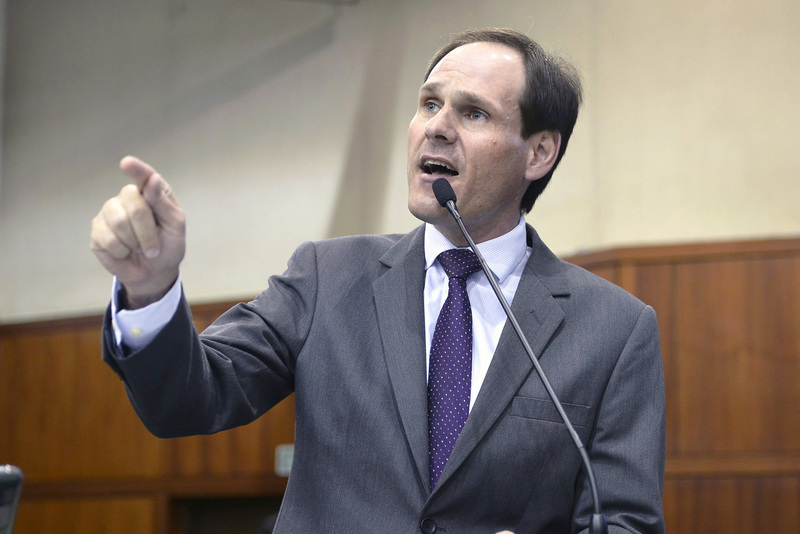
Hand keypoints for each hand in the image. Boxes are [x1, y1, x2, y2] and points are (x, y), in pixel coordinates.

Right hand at [90, 156, 185, 307]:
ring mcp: (109, 213)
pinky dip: (122, 251)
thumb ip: (163, 203)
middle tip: (154, 247)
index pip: (143, 176)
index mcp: (150, 192)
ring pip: (119, 221)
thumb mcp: (175, 226)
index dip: (136, 170)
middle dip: (146, 229)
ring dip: (135, 242)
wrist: (154, 272)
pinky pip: (108, 239)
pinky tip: (125, 252)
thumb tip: (152, 179)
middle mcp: (127, 198)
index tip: (127, 164)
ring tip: (140, 248)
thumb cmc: (168, 245)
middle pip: (132, 201)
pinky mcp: (97, 231)